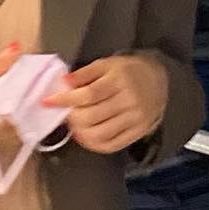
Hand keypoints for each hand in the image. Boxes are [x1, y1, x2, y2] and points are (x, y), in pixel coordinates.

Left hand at [43, 54, 167, 154]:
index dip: (66, 100)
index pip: (89, 94)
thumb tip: (63, 83)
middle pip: (92, 117)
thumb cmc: (127, 71)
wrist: (159, 80)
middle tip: (64, 114)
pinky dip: (94, 144)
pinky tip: (85, 137)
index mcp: (119, 80)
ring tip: (74, 125)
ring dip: (80, 133)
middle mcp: (129, 101)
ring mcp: (135, 119)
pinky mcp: (138, 133)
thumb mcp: (106, 64)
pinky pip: (112, 145)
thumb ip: (84, 73)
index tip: (49, 102)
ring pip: (100, 134)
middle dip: (72, 118)